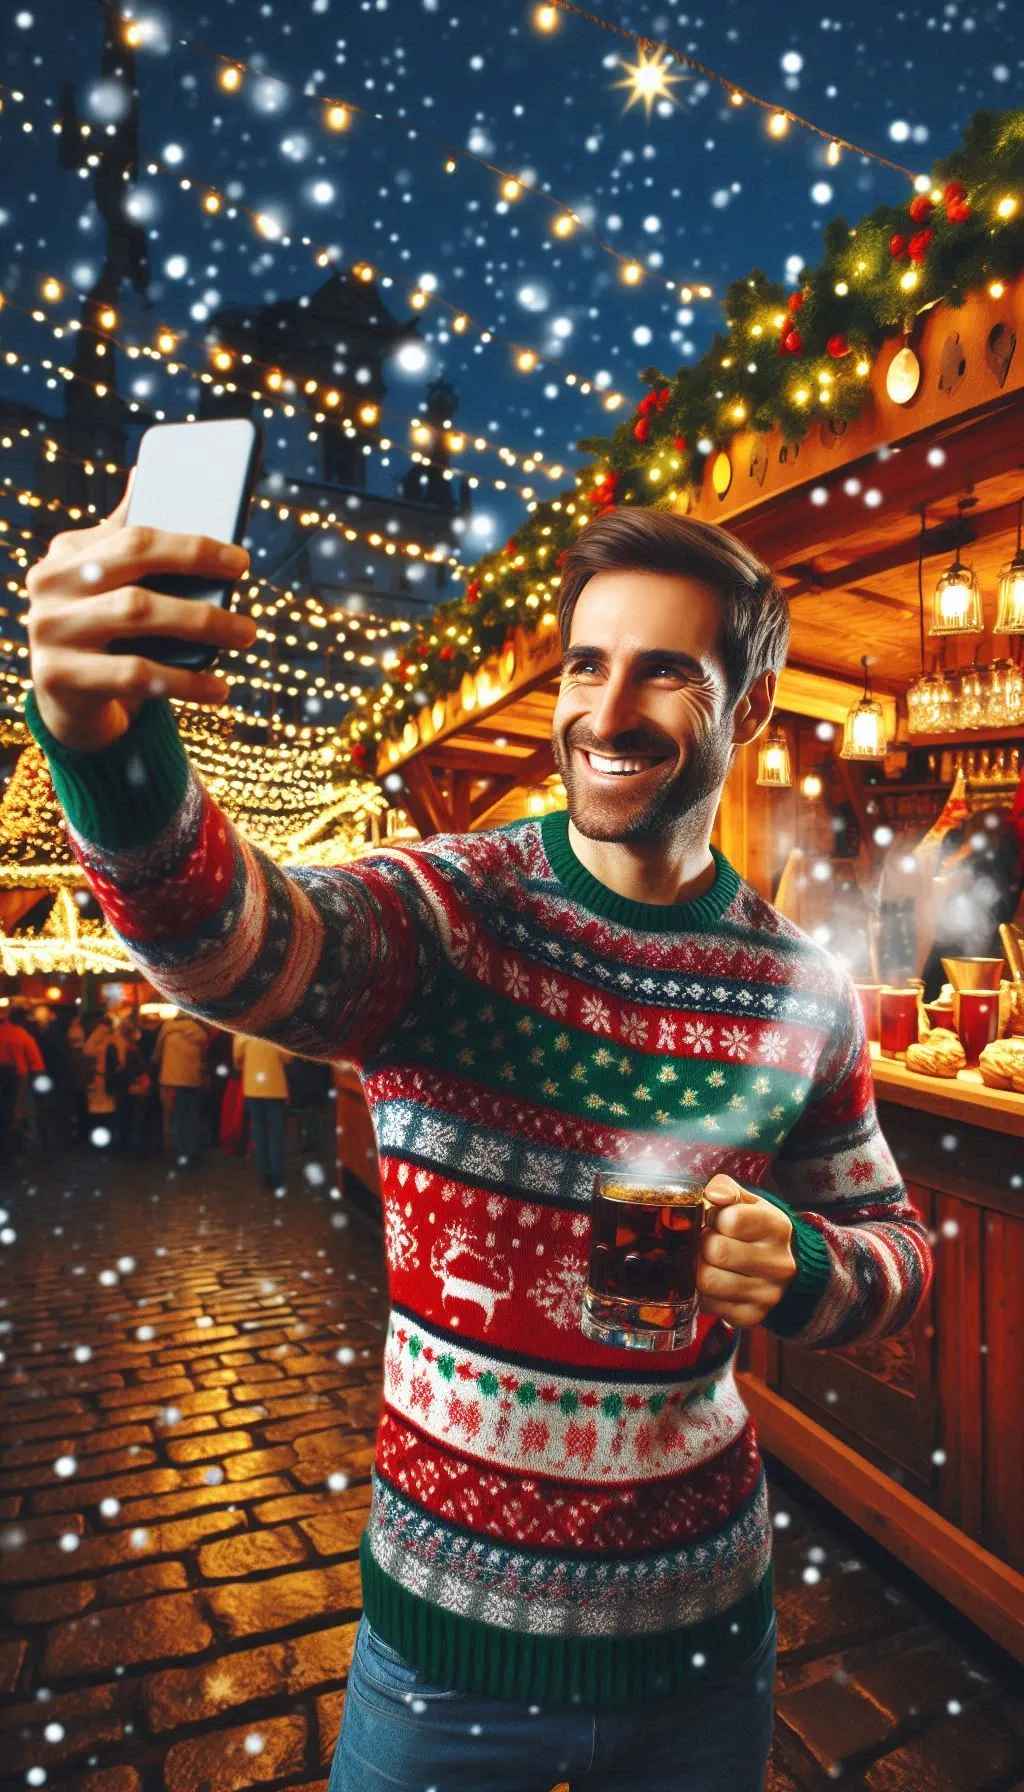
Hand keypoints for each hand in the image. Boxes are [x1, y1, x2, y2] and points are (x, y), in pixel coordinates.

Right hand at [26, 475, 256, 751]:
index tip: (240, 559)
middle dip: (198, 570)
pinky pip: (134, 674)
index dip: (192, 545)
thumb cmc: (105, 631)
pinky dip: (184, 680)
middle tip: (245, 587)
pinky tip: (219, 687)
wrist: (69, 700)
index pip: (135, 534)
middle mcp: (50, 583)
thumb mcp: (111, 583)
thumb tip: (144, 472)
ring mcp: (49, 629)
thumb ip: (124, 536)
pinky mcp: (58, 676)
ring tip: (245, 635)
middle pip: (134, 562)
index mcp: (68, 552)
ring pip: (136, 612)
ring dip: (202, 623)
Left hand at [697, 1174, 797, 1328]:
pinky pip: (709, 1306)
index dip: (715, 1218)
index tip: (718, 1221)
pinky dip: (706, 1295)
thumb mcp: (750, 1203)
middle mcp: (778, 1263)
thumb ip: (727, 1188)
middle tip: (709, 1243)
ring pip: (707, 1282)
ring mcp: (766, 1294)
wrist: (789, 1273)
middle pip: (716, 1251)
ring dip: (700, 1270)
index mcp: (777, 1227)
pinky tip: (719, 1284)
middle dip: (704, 1244)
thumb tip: (713, 1194)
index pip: (732, 1219)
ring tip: (711, 1263)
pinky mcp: (752, 1317)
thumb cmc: (758, 1232)